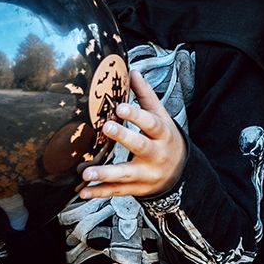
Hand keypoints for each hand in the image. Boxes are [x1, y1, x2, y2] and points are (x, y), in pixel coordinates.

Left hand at [81, 68, 187, 199]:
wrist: (180, 172)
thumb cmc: (165, 139)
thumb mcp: (161, 116)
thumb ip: (145, 96)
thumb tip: (132, 71)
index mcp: (163, 134)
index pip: (151, 123)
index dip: (137, 115)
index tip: (121, 107)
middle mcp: (156, 155)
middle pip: (141, 146)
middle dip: (124, 138)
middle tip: (106, 128)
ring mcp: (147, 174)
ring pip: (126, 174)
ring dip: (106, 173)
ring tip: (86, 172)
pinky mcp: (137, 188)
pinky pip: (117, 191)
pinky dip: (100, 192)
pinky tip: (84, 191)